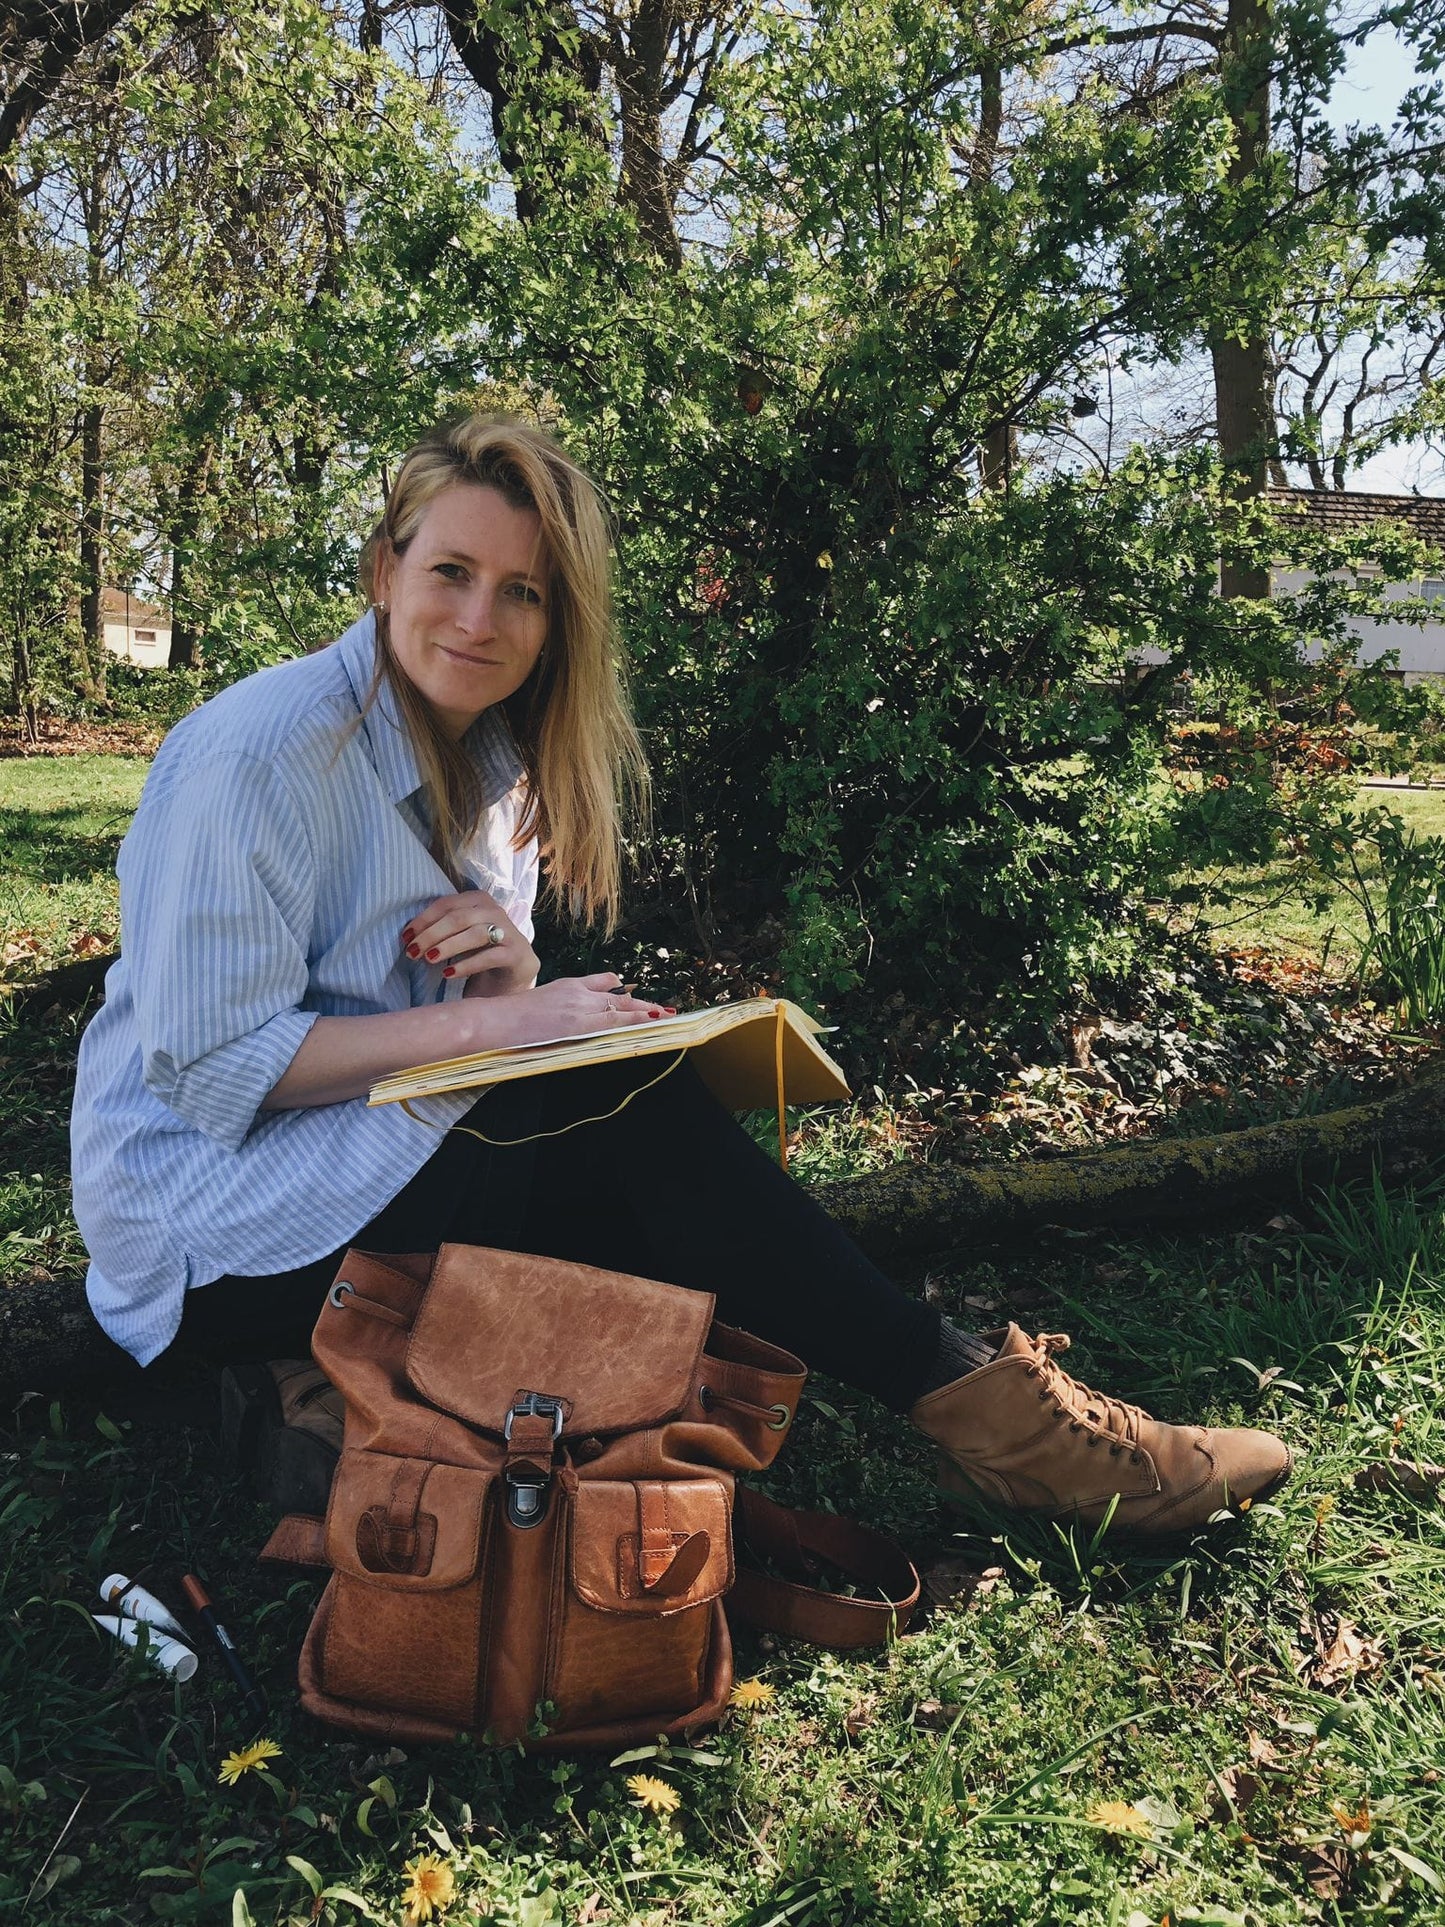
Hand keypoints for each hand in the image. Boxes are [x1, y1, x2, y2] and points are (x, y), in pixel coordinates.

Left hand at [403, 891, 538, 996]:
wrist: (513, 971)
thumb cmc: (479, 950)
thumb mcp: (459, 934)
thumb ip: (440, 929)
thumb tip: (408, 935)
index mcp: (478, 899)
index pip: (447, 904)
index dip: (424, 919)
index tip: (406, 936)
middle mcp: (495, 911)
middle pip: (458, 918)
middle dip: (432, 934)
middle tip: (413, 951)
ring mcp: (508, 932)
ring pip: (474, 934)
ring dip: (448, 947)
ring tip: (429, 959)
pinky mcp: (515, 954)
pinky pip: (489, 957)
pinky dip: (466, 965)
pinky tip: (448, 973)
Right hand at [488, 973, 673, 1046]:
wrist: (495, 1020)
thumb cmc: (509, 1017)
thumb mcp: (538, 1004)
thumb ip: (557, 1007)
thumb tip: (562, 1019)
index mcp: (568, 985)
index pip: (603, 982)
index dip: (622, 991)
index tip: (635, 995)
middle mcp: (578, 992)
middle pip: (618, 996)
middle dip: (642, 1004)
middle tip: (663, 1010)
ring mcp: (580, 1007)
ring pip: (622, 1007)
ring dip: (647, 1012)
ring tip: (667, 1016)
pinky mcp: (579, 1023)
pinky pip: (615, 1022)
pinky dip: (637, 1021)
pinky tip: (653, 1021)